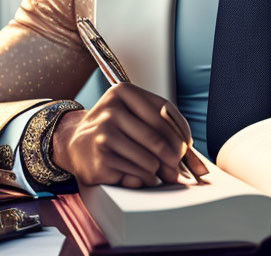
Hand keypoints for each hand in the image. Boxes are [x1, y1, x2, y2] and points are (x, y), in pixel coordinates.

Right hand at [51, 84, 207, 187]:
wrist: (74, 142)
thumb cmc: (112, 128)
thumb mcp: (133, 114)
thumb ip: (163, 127)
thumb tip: (196, 161)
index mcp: (122, 92)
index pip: (164, 112)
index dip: (182, 133)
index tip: (187, 147)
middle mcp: (111, 111)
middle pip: (159, 139)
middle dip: (175, 157)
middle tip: (177, 166)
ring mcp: (103, 136)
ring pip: (150, 161)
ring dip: (158, 171)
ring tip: (155, 170)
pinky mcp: (100, 161)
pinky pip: (137, 175)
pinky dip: (144, 179)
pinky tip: (137, 174)